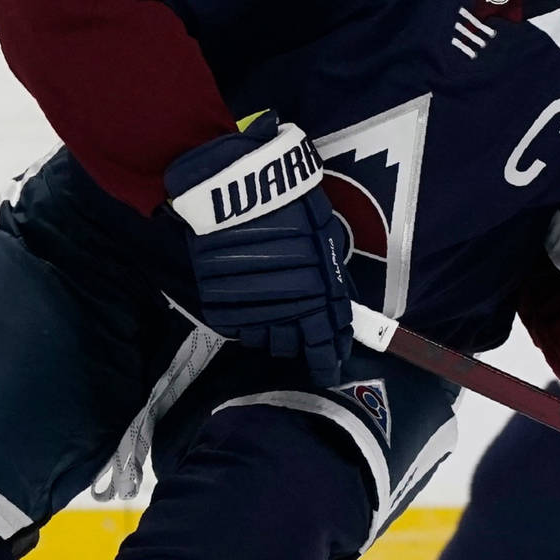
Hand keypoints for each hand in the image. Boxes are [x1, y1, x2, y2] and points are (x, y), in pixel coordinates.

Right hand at [165, 111, 353, 386]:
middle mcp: (286, 313)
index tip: (329, 368)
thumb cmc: (290, 204)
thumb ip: (330, 275)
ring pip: (262, 340)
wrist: (238, 190)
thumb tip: (337, 302)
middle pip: (290, 346)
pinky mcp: (221, 307)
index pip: (325, 346)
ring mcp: (250, 312)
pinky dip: (244, 321)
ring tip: (269, 310)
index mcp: (319, 298)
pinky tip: (247, 304)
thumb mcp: (324, 236)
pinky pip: (236, 329)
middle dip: (296, 340)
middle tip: (296, 326)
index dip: (327, 362)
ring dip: (269, 330)